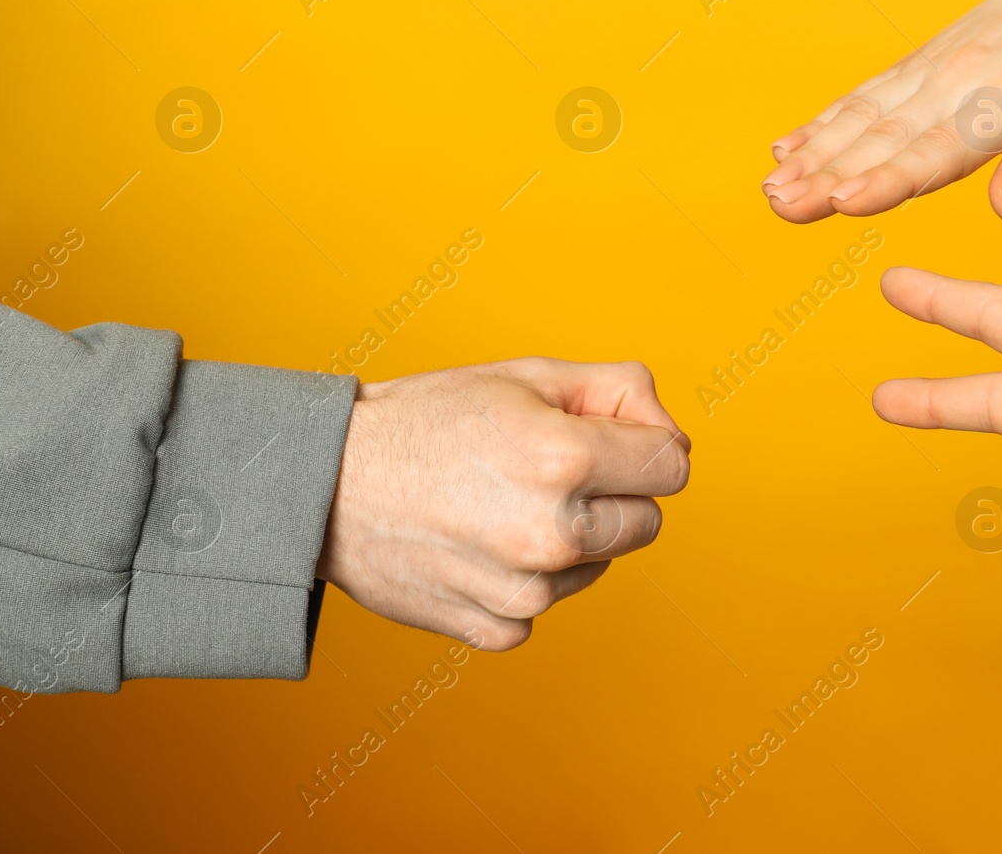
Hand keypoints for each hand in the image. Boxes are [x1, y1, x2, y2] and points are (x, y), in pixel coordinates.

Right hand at [316, 358, 690, 648]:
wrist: (326, 483)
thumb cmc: (427, 419)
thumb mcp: (528, 374)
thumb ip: (619, 391)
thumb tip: (676, 438)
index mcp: (564, 456)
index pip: (673, 466)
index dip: (646, 447)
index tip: (609, 440)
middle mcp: (551, 531)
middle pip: (647, 522)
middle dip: (615, 494)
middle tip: (548, 470)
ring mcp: (524, 588)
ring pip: (599, 565)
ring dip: (571, 539)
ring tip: (501, 504)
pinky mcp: (495, 627)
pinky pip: (547, 604)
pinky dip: (524, 579)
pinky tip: (478, 544)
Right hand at [761, 0, 1001, 223]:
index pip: (939, 151)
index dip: (890, 179)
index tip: (844, 202)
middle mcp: (958, 81)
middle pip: (885, 137)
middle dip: (828, 174)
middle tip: (781, 206)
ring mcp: (930, 70)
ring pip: (863, 117)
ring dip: (813, 154)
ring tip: (772, 189)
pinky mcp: (917, 65)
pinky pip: (863, 96)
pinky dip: (823, 123)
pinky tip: (787, 150)